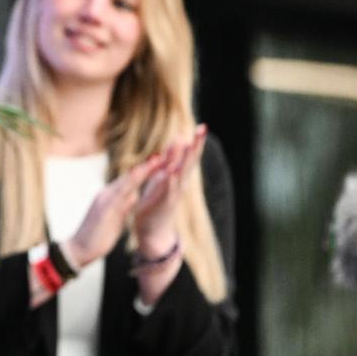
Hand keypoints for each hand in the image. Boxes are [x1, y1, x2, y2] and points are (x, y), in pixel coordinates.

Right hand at [63, 156, 161, 270]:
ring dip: (143, 170)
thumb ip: (123, 206)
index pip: (131, 182)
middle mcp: (107, 194)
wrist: (78, 249)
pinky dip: (132, 183)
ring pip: (127, 182)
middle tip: (163, 154)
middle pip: (131, 177)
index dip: (146, 172)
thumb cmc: (97, 236)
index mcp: (110, 198)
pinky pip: (121, 193)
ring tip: (157, 159)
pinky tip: (141, 177)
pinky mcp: (104, 208)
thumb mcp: (115, 219)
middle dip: (148, 166)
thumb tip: (133, 196)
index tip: (161, 162)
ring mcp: (105, 200)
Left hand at [132, 126, 206, 252]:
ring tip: (189, 145)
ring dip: (184, 160)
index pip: (190, 157)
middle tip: (203, 130)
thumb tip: (179, 139)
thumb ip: (171, 159)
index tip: (203, 126)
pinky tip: (171, 172)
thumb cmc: (157, 199)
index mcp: (179, 176)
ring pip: (180, 174)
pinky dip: (169, 182)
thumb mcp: (164, 175)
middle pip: (190, 162)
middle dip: (196, 146)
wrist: (153, 229)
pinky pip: (167, 191)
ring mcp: (173, 194)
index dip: (196, 142)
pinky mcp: (162, 204)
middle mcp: (180, 184)